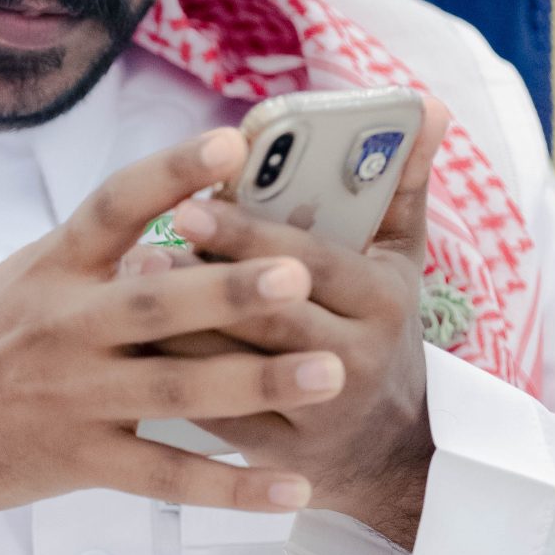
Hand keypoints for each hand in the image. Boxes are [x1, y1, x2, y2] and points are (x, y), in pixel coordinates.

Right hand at [0, 128, 356, 522]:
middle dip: (229, 289)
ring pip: (178, 388)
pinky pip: (167, 475)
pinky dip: (231, 487)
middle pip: (157, 302)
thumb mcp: (25, 280)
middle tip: (299, 274)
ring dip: (257, 382)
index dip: (172, 171)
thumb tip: (191, 223)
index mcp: (55, 267)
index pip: (114, 204)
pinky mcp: (79, 460)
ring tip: (330, 372)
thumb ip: (101, 258)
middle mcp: (66, 325)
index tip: (232, 144)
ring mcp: (74, 396)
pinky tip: (289, 489)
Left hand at [139, 100, 446, 549]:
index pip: (312, 261)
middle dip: (203, 282)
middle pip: (268, 316)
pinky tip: (129, 350)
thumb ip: (404, 183)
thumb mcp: (401, 261)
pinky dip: (172, 384)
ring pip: (232, 367)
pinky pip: (215, 417)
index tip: (190, 205)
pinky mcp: (276, 450)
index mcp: (382, 301)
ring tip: (124, 292)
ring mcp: (313, 412)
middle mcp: (354, 359)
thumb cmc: (381, 329)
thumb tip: (430, 104)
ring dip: (175, 331)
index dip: (251, 235)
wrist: (390, 450)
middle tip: (140, 249)